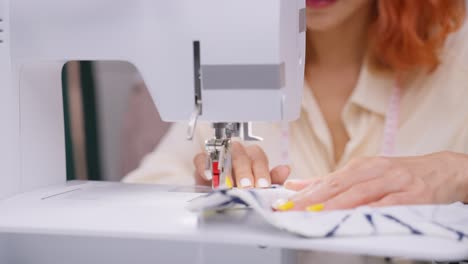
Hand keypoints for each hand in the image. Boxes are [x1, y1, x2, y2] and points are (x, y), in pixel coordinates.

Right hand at [193, 142, 290, 187]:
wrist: (220, 199)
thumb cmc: (243, 191)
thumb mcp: (259, 189)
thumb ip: (273, 180)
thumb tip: (285, 169)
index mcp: (253, 158)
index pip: (258, 157)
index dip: (261, 171)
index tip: (262, 186)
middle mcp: (237, 153)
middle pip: (241, 154)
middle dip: (245, 171)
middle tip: (246, 187)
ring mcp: (219, 156)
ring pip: (223, 153)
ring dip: (227, 169)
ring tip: (229, 185)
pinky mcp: (203, 162)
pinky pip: (202, 158)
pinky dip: (205, 166)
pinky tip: (210, 177)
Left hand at [283, 152, 467, 210]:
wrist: (443, 170)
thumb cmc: (401, 174)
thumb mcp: (366, 173)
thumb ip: (331, 181)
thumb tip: (298, 185)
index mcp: (362, 166)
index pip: (328, 180)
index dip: (305, 192)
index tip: (286, 202)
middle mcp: (376, 170)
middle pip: (339, 184)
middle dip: (313, 198)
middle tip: (292, 209)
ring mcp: (394, 181)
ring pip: (360, 192)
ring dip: (335, 203)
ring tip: (315, 213)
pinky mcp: (413, 195)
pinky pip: (388, 204)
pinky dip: (370, 209)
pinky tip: (355, 216)